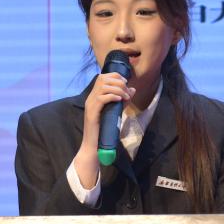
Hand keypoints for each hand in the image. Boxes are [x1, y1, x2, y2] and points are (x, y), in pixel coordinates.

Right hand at [73, 73, 134, 187]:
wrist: (95, 147)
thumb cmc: (105, 131)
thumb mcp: (117, 112)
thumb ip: (123, 101)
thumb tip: (133, 89)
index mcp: (95, 96)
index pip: (103, 77)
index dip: (116, 76)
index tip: (126, 84)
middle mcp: (90, 98)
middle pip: (102, 78)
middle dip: (118, 82)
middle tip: (126, 92)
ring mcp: (90, 105)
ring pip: (103, 87)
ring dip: (117, 89)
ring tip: (125, 98)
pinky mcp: (92, 113)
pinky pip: (101, 98)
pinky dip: (112, 96)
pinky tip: (119, 101)